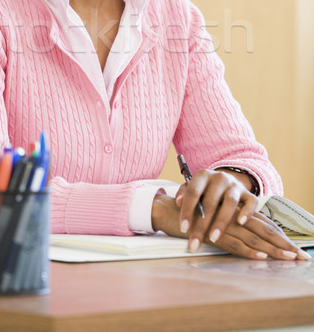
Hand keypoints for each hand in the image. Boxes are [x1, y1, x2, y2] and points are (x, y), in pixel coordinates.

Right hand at [151, 196, 310, 261]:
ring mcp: (224, 219)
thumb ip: (227, 223)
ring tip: (286, 259)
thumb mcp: (212, 217)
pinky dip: (249, 250)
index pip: (262, 222)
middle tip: (299, 256)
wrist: (167, 208)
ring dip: (271, 249)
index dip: (279, 235)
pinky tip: (261, 255)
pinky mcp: (213, 229)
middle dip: (281, 244)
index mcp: (234, 208)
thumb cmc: (191, 213)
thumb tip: (247, 237)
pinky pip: (234, 241)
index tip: (295, 249)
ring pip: (252, 235)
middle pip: (263, 228)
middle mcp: (232, 210)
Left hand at [175, 168, 257, 251]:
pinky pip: (251, 201)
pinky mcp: (248, 194)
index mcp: (203, 175)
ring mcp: (235, 185)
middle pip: (210, 201)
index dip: (187, 211)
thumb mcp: (192, 187)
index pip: (193, 192)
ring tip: (214, 238)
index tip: (183, 229)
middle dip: (201, 224)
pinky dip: (247, 211)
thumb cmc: (204, 189)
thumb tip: (178, 203)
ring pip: (230, 202)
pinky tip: (241, 223)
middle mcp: (219, 177)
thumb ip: (184, 193)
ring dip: (221, 221)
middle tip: (196, 242)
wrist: (225, 181)